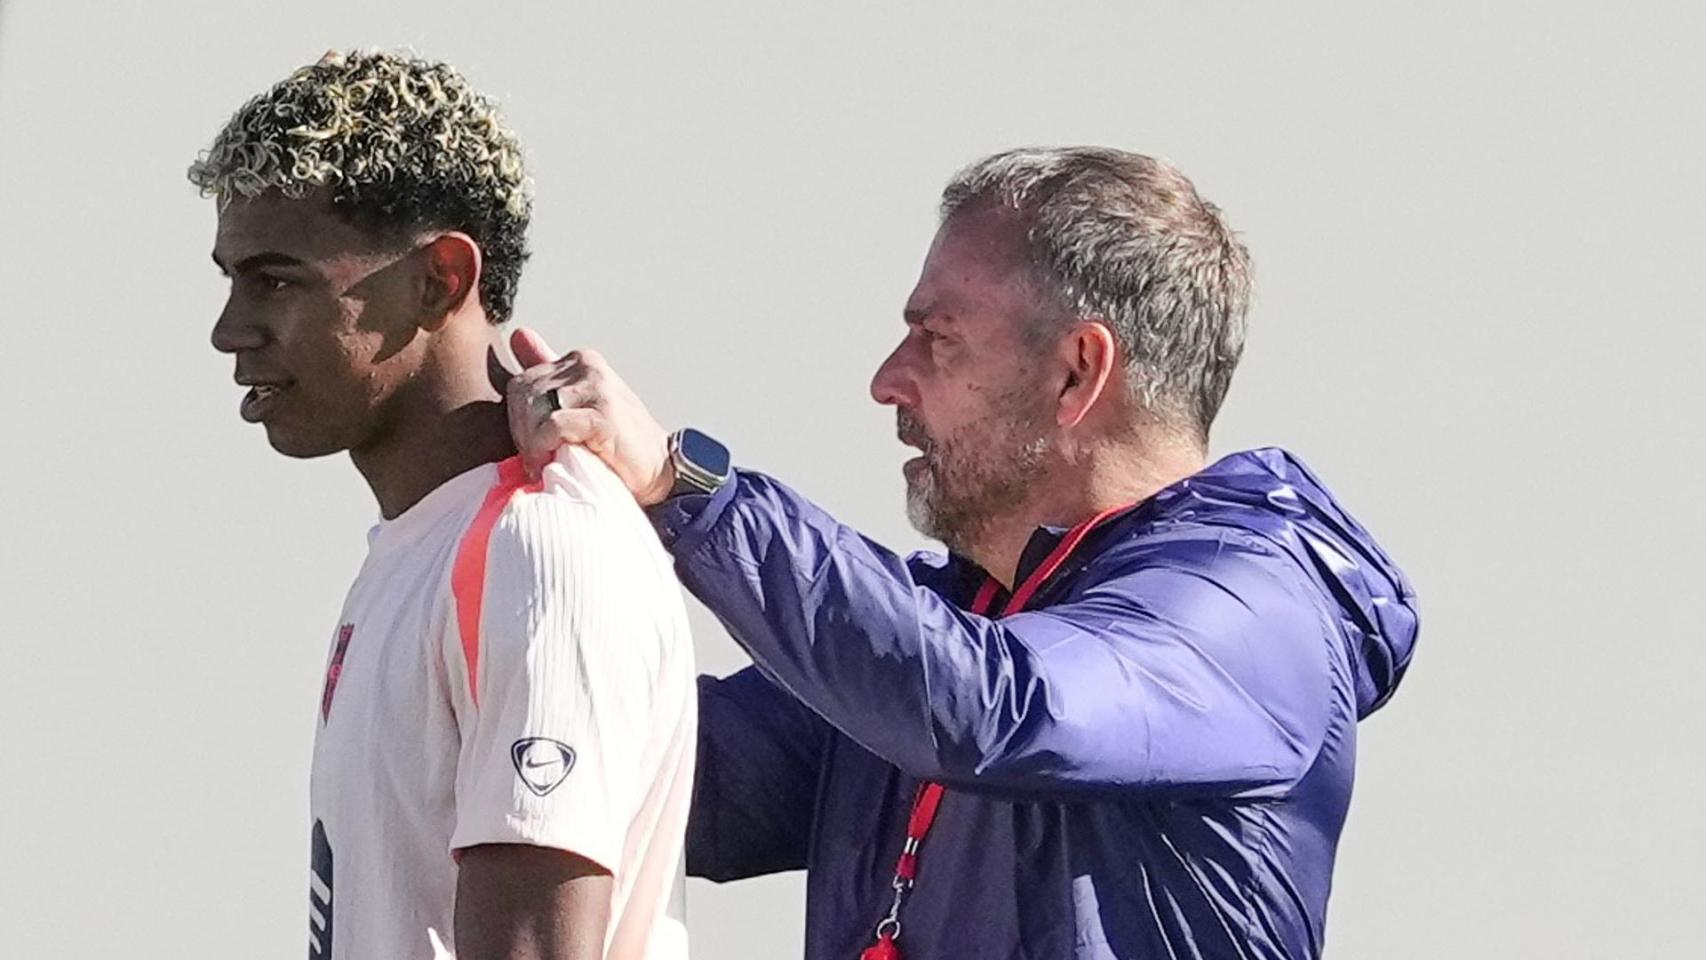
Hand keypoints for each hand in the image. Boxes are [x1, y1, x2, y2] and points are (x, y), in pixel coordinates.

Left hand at [503, 328, 675, 505]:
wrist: (658, 469)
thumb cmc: (617, 442)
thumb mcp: (578, 401)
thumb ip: (548, 368)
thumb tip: (519, 334)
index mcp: (581, 360)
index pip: (522, 382)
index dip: (518, 419)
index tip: (532, 445)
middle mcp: (588, 366)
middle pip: (525, 395)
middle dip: (523, 432)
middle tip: (535, 458)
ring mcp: (597, 387)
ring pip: (536, 409)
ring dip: (533, 442)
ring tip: (544, 462)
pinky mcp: (603, 413)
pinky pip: (553, 424)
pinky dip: (545, 446)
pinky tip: (553, 461)